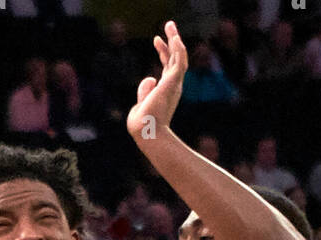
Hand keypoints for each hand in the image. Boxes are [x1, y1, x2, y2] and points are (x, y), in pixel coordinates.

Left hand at [127, 20, 187, 142]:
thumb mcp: (141, 104)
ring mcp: (174, 85)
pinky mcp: (172, 84)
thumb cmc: (142, 125)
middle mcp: (173, 86)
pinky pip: (179, 63)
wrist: (146, 133)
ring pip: (179, 58)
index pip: (167, 68)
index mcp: (166, 91)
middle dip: (172, 41)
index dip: (163, 52)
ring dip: (176, 40)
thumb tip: (150, 78)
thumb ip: (144, 91)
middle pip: (175, 59)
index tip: (156, 40)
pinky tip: (175, 38)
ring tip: (170, 25)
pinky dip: (179, 50)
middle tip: (169, 25)